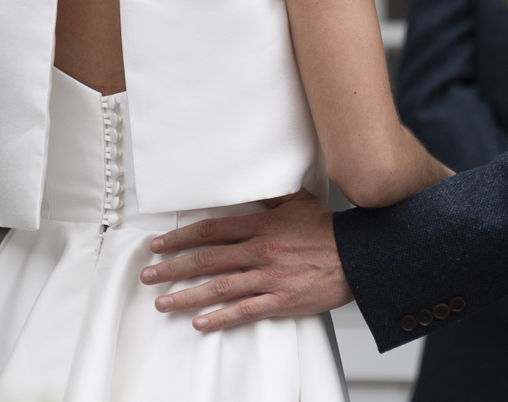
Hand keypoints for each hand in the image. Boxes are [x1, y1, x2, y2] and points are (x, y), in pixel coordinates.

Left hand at [140, 189, 352, 330]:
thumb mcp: (298, 202)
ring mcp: (269, 278)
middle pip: (206, 259)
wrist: (359, 256)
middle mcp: (260, 251)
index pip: (211, 231)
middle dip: (172, 268)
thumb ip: (271, 196)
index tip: (160, 244)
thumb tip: (254, 183)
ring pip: (218, 287)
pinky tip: (200, 322)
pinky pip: (244, 311)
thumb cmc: (330, 231)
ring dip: (186, 296)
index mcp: (261, 226)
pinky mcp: (280, 301)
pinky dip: (219, 318)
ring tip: (163, 302)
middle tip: (149, 275)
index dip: (181, 237)